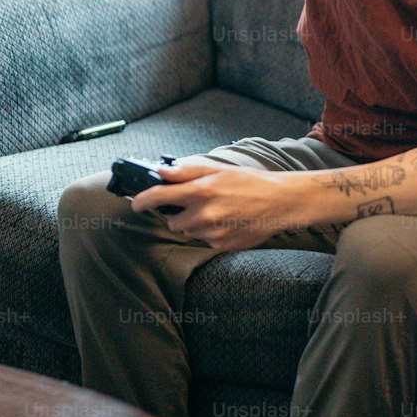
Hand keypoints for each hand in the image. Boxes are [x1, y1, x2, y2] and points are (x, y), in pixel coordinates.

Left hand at [130, 156, 304, 250]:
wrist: (281, 203)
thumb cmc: (251, 182)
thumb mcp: (219, 170)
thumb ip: (188, 171)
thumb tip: (162, 171)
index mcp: (201, 191)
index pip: (158, 197)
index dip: (142, 201)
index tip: (136, 203)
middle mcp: (203, 214)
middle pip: (172, 222)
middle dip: (179, 214)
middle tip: (197, 203)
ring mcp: (212, 233)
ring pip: (189, 232)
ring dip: (195, 224)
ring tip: (218, 211)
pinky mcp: (221, 246)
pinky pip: (205, 241)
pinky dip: (210, 233)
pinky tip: (227, 222)